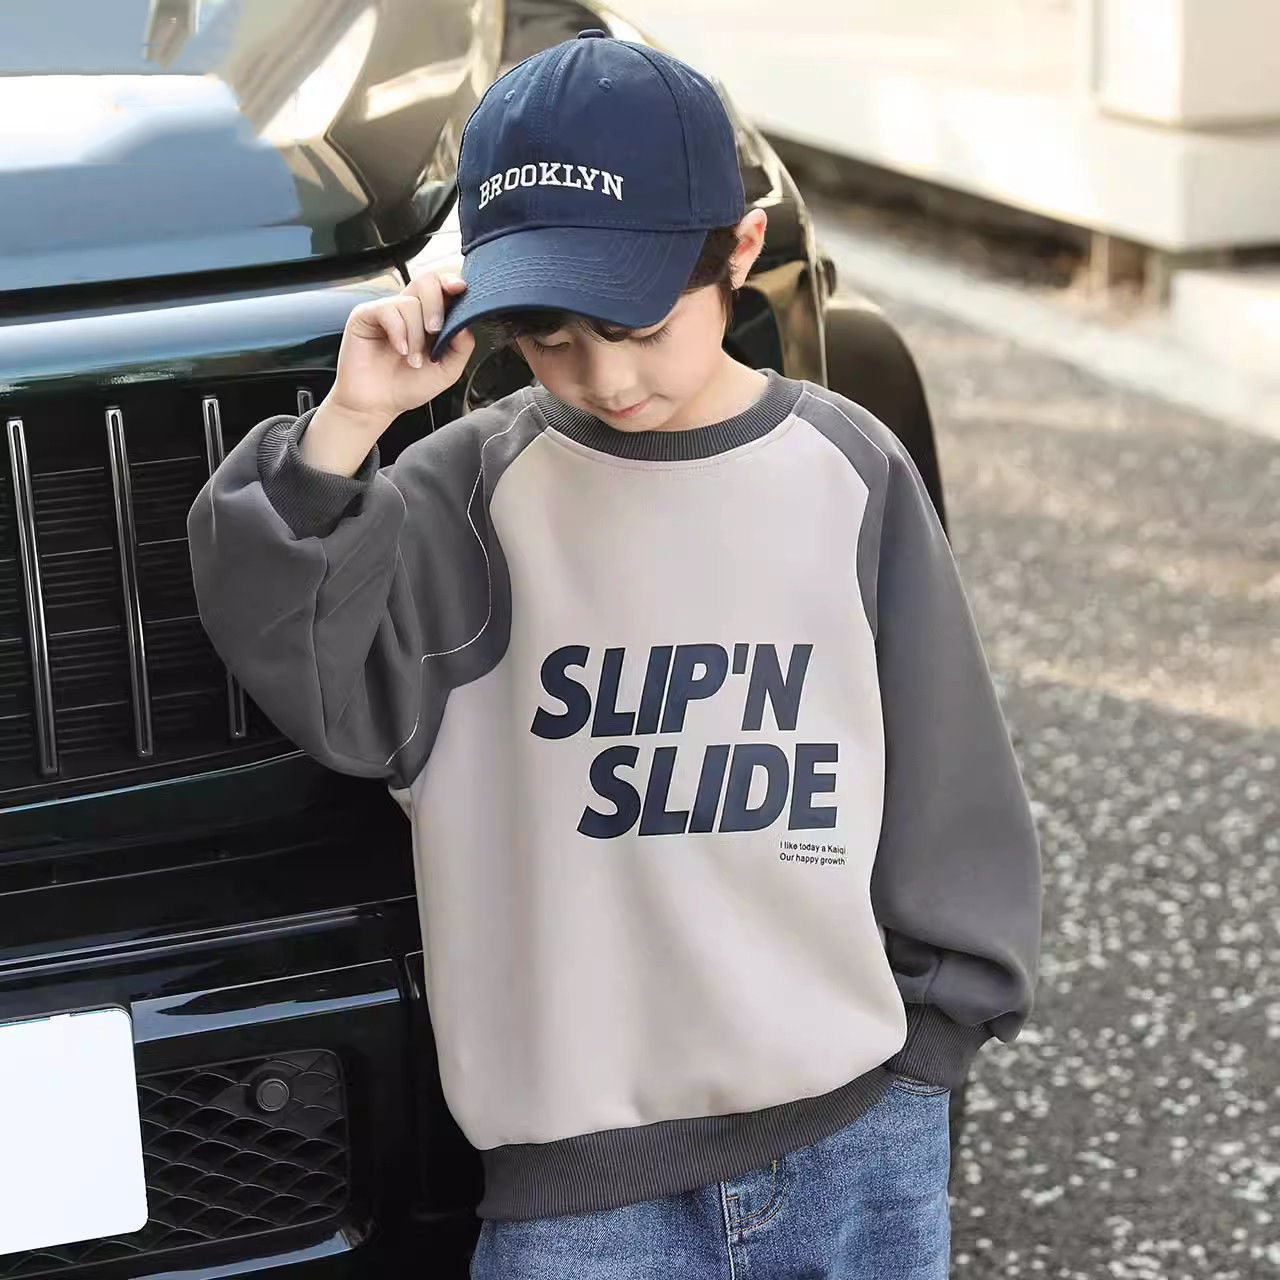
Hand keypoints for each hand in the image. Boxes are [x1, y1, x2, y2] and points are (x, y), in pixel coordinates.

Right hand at [302, 273, 473, 474]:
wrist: (378, 405)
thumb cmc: (407, 387)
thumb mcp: (446, 371)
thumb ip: (461, 348)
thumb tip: (466, 325)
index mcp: (428, 318)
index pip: (442, 289)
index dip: (452, 283)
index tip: (461, 289)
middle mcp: (408, 310)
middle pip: (427, 281)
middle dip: (437, 305)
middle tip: (436, 332)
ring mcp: (387, 310)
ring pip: (411, 302)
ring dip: (417, 336)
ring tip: (413, 360)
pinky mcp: (366, 315)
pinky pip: (389, 310)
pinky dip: (400, 332)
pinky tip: (400, 351)